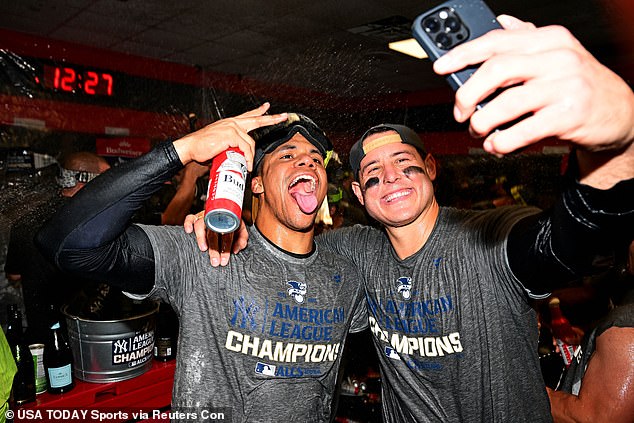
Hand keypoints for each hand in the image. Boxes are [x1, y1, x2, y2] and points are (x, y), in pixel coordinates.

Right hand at [173, 103, 287, 170]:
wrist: (190, 148)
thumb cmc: (202, 148)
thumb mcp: (220, 145)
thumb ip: (232, 147)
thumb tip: (239, 157)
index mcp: (230, 123)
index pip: (248, 115)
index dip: (259, 111)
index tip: (267, 107)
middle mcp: (232, 123)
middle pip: (256, 120)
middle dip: (271, 118)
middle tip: (283, 116)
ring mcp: (231, 127)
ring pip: (250, 142)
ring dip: (251, 156)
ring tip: (248, 166)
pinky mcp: (230, 135)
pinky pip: (245, 148)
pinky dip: (247, 158)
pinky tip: (246, 164)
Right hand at [184, 211, 249, 266]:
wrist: (226, 210)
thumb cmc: (233, 224)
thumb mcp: (241, 231)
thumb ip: (242, 240)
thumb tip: (236, 250)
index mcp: (228, 223)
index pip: (227, 237)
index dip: (226, 250)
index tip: (224, 261)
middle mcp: (216, 220)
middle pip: (214, 233)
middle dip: (214, 249)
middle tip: (215, 261)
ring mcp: (206, 217)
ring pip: (201, 225)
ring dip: (201, 237)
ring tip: (203, 248)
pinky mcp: (197, 216)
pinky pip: (190, 217)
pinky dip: (188, 223)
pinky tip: (188, 231)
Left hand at [433, 15, 633, 156]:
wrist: (620, 113)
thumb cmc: (579, 84)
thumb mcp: (556, 54)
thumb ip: (526, 40)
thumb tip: (499, 21)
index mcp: (549, 39)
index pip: (497, 41)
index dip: (463, 54)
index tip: (440, 66)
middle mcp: (558, 58)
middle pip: (497, 70)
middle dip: (468, 93)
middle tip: (459, 110)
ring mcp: (565, 86)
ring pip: (506, 103)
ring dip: (482, 121)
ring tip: (477, 129)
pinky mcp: (569, 115)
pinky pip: (523, 130)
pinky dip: (502, 141)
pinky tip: (496, 144)